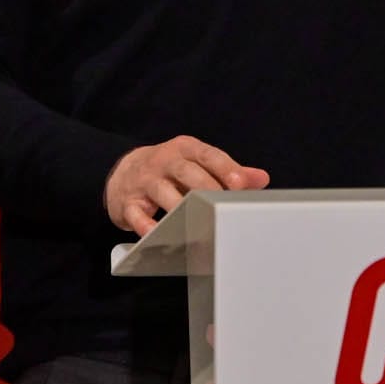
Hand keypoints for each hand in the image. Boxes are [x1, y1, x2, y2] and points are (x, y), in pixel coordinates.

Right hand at [105, 135, 270, 235]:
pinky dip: (147, 226)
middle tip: (223, 206)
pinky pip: (137, 214)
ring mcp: (144, 181)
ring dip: (180, 208)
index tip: (241, 184)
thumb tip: (261, 178)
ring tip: (199, 223)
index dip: (225, 168)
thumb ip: (228, 171)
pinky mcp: (128, 202)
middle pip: (187, 172)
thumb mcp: (197, 163)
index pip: (207, 155)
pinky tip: (160, 235)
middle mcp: (164, 161)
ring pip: (163, 192)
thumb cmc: (171, 170)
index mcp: (185, 148)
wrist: (124, 172)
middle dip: (207, 188)